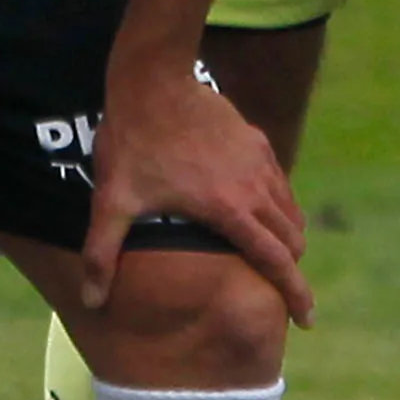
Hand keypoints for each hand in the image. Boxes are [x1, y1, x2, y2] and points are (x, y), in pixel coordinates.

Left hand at [80, 62, 313, 323]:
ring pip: (290, 211)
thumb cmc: (132, 141)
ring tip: (270, 255)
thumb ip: (101, 253)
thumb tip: (92, 301)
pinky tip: (256, 210)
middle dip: (291, 270)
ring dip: (286, 237)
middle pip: (292, 240)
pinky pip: (279, 182)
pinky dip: (278, 205)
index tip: (308, 320)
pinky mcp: (256, 140)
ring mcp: (259, 161)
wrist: (153, 79)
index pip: (277, 262)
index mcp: (229, 210)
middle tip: (278, 290)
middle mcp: (255, 188)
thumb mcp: (112, 201)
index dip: (296, 294)